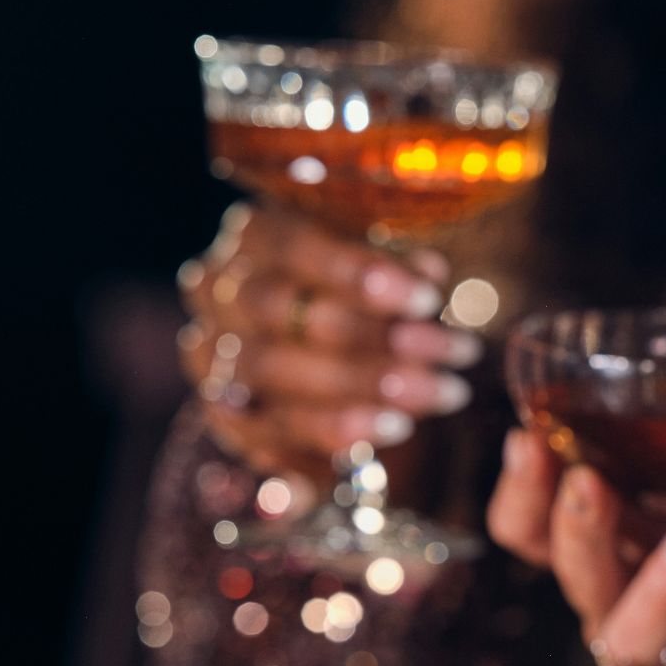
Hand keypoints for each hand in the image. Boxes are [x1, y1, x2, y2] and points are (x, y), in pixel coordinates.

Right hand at [176, 201, 480, 471]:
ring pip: (271, 372)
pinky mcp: (223, 411)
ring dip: (363, 388)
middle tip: (454, 351)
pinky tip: (395, 427)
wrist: (304, 344)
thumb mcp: (372, 260)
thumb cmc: (348, 286)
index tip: (428, 298)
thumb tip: (428, 272)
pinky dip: (335, 431)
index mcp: (252, 234)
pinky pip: (270, 428)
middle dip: (370, 335)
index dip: (357, 272)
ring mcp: (211, 353)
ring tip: (444, 392)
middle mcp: (217, 289)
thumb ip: (393, 265)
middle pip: (277, 310)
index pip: (292, 246)